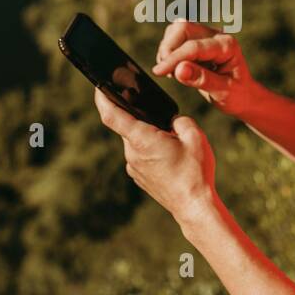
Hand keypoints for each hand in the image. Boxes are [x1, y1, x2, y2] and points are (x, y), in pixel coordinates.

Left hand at [93, 87, 218, 230]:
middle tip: (164, 120)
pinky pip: (141, 156)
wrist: (193, 206)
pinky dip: (151, 151)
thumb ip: (181, 120)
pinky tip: (170, 158)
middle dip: (144, 120)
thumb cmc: (195, 171)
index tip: (98, 87)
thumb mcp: (195, 137)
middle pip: (129, 127)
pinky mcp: (139, 177)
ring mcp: (134, 167)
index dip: (102, 98)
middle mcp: (132, 153)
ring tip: (174, 145)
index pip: (111, 115)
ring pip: (137, 142)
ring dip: (150, 137)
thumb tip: (173, 120)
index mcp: (141, 139)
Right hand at [151, 20, 256, 117]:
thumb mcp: (223, 92)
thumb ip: (202, 79)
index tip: (159, 72)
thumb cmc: (237, 95)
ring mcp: (206, 36)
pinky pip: (175, 38)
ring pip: (176, 30)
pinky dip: (169, 52)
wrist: (242, 96)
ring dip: (167, 50)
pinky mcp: (196, 41)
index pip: (194, 47)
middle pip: (182, 29)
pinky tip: (176, 69)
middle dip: (169, 49)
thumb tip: (179, 69)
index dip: (174, 58)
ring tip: (173, 73)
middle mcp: (216, 36)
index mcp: (227, 46)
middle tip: (166, 73)